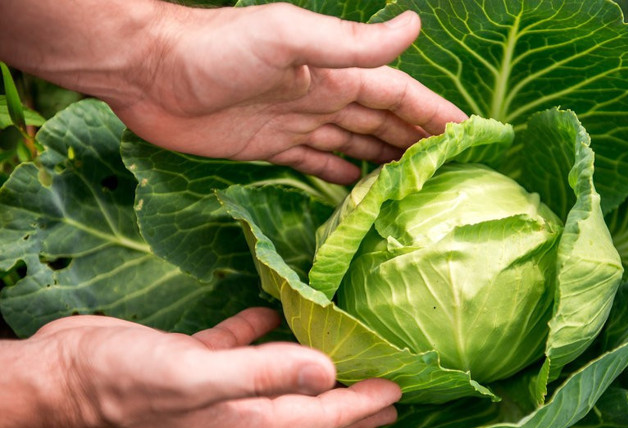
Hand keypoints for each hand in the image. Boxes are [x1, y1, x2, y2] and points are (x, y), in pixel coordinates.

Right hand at [3, 308, 400, 427]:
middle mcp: (235, 412)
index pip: (318, 419)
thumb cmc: (126, 379)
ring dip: (313, 372)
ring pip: (279, 381)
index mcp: (243, 423)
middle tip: (390, 394)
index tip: (398, 392)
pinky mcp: (192, 360)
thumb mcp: (197, 376)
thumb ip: (264, 373)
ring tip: (347, 360)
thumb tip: (327, 372)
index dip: (360, 407)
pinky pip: (238, 350)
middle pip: (308, 412)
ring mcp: (214, 388)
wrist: (60, 374)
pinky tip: (272, 313)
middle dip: (351, 405)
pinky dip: (260, 336)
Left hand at [113, 3, 466, 182]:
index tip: (469, 134)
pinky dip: (342, 176)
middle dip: (418, 141)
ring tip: (417, 186)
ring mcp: (297, 123)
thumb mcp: (289, 37)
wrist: (149, 72)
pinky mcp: (270, 147)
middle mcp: (322, 97)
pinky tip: (360, 192)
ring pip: (355, 145)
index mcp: (335, 72)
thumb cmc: (216, 50)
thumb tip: (414, 25)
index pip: (399, 94)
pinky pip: (318, 164)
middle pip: (383, 123)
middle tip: (452, 171)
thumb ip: (351, 42)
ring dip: (386, 161)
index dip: (434, 113)